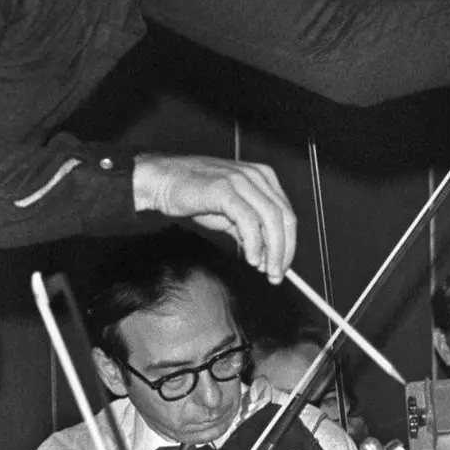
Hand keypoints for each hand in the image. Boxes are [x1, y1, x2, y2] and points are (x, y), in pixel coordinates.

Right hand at [134, 154, 296, 280]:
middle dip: (284, 250)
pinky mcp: (226, 189)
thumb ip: (249, 231)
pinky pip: (249, 220)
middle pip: (284, 217)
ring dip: (272, 250)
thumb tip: (267, 256)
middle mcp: (256, 176)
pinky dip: (254, 243)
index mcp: (262, 177)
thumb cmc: (193, 194)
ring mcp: (242, 180)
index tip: (283, 265)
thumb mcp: (228, 214)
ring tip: (265, 270)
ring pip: (271, 219)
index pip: (286, 213)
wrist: (161, 181)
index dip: (288, 243)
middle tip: (277, 274)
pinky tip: (251, 258)